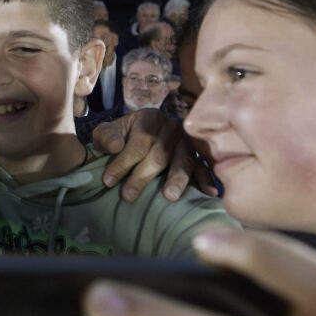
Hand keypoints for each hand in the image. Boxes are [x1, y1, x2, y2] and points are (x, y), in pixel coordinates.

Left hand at [93, 109, 207, 201]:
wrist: (144, 131)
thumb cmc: (124, 136)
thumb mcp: (109, 131)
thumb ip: (106, 136)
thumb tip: (116, 146)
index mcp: (149, 118)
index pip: (137, 143)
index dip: (122, 162)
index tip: (108, 181)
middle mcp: (171, 127)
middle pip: (159, 154)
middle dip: (142, 176)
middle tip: (128, 196)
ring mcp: (187, 141)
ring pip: (184, 160)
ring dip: (177, 179)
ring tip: (169, 197)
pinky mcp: (198, 154)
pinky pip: (203, 167)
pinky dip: (207, 180)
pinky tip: (209, 194)